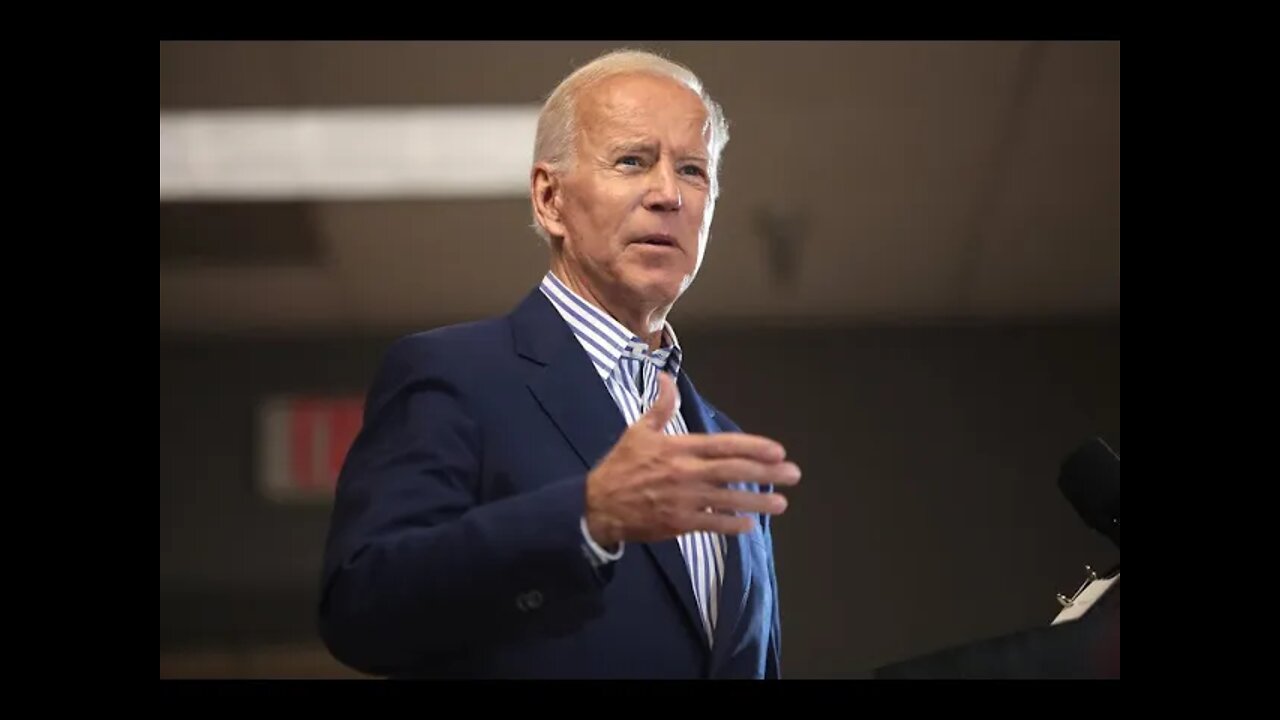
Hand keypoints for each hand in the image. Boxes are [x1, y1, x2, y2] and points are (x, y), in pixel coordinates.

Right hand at [584, 372, 800, 547]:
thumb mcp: (638, 431)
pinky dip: (732, 525)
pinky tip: (750, 526)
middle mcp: (686, 473)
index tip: (777, 451)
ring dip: (757, 501)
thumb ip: (660, 406)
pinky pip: (711, 524)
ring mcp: (684, 500)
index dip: (753, 447)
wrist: (597, 505)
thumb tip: (667, 377)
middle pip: (734, 471)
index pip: (724, 445)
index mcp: (679, 448)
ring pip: (728, 499)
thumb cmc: (620, 466)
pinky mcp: (678, 523)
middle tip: (793, 475)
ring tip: (781, 503)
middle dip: (767, 473)